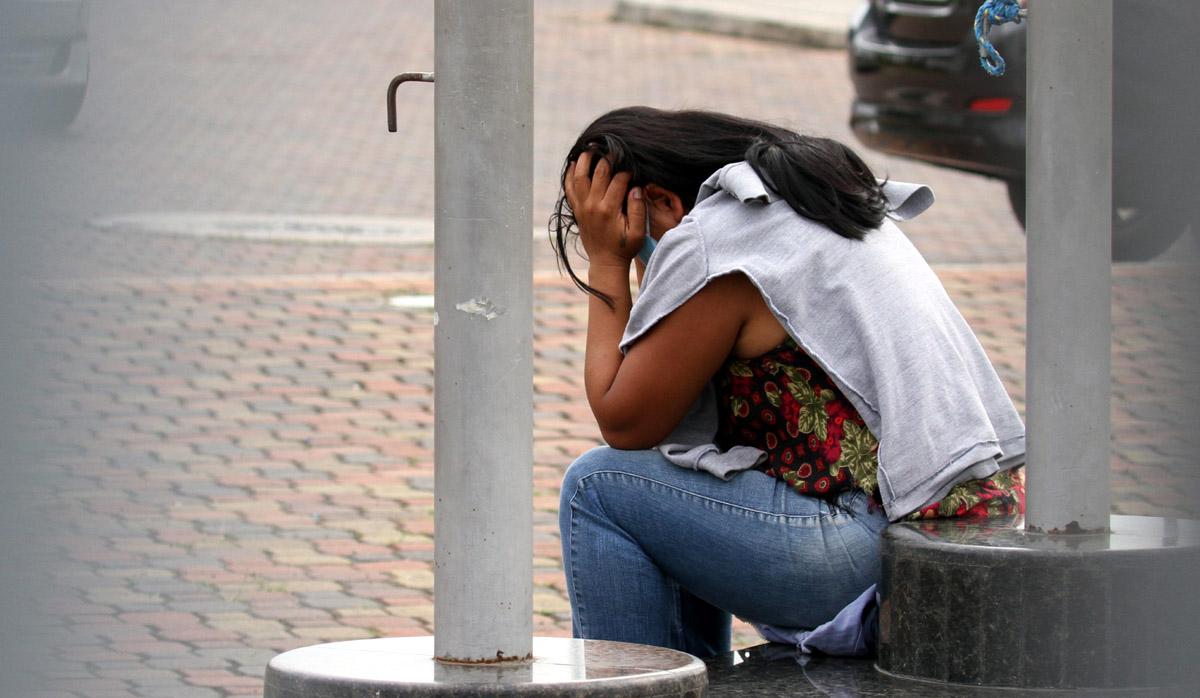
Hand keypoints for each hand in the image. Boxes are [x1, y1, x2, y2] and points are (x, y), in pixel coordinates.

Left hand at [564, 150, 645, 266]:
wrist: (605, 263)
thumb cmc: (624, 248)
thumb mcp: (638, 232)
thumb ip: (638, 210)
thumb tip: (636, 188)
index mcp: (609, 209)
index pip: (618, 180)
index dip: (626, 170)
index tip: (632, 165)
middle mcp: (592, 205)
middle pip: (598, 173)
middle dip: (607, 158)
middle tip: (614, 147)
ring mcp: (582, 207)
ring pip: (579, 177)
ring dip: (585, 160)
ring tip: (590, 147)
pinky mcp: (577, 210)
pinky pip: (569, 188)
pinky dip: (569, 175)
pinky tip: (574, 163)